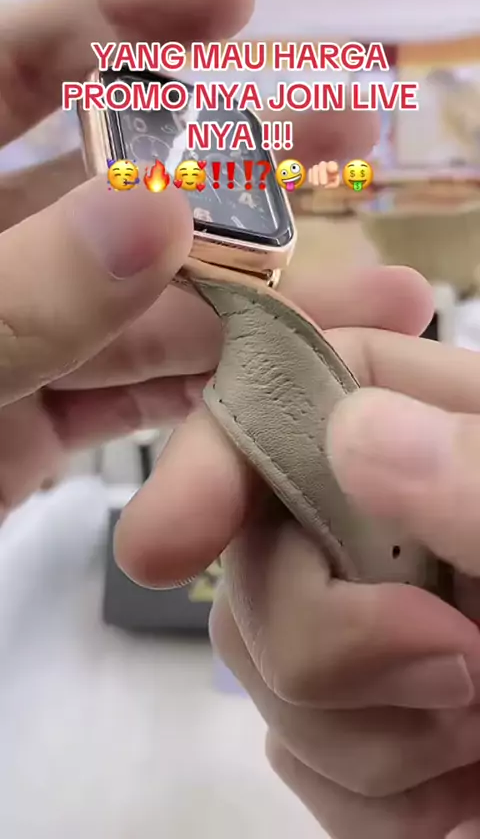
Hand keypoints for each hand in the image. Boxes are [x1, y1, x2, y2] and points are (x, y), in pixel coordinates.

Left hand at [0, 0, 377, 514]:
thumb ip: (21, 291)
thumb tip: (156, 210)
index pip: (16, 64)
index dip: (126, 22)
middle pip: (112, 187)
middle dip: (234, 168)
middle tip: (340, 139)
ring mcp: (10, 340)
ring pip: (143, 309)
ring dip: (255, 309)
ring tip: (377, 301)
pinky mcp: (30, 427)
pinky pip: (128, 397)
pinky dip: (205, 395)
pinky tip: (292, 380)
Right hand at [116, 285, 479, 836]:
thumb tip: (356, 430)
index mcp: (450, 435)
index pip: (296, 390)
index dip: (221, 448)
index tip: (169, 541)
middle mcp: (392, 517)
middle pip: (253, 547)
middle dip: (325, 636)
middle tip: (460, 675)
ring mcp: (377, 621)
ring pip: (261, 665)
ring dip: (362, 733)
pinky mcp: (374, 722)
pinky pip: (297, 757)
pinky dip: (370, 797)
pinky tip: (457, 796)